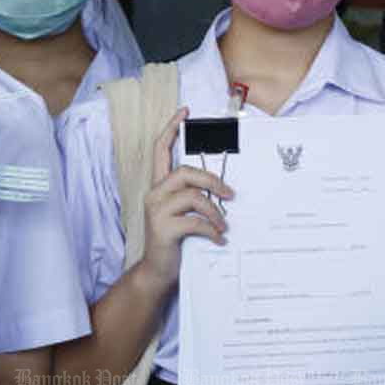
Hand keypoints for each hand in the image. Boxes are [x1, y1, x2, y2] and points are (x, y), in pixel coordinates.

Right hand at [132, 107, 231, 294]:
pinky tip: (218, 240)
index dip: (171, 129)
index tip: (185, 112)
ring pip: (193, 196)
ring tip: (223, 226)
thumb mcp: (183, 215)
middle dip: (212, 181)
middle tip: (230, 195)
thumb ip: (195, 198)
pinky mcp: (163, 229)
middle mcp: (154, 194)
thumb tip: (226, 190)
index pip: (160, 150)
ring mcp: (156, 211)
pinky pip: (195, 222)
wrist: (158, 272)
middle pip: (184, 171)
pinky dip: (212, 230)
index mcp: (159, 187)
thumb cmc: (175, 241)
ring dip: (215, 212)